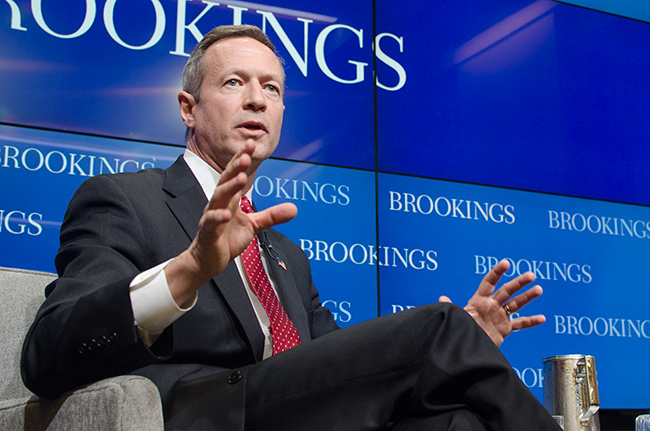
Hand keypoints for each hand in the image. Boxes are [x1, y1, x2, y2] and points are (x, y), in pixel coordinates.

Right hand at [166, 142, 296, 305]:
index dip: (242, 158)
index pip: (235, 174)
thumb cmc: (226, 239)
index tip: (251, 143)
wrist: (208, 260)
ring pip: (218, 198)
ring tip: (241, 177)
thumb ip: (271, 216)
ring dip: (229, 187)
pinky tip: (226, 213)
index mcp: (229, 199)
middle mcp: (219, 204)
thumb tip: (294, 209)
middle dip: (235, 167)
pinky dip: (217, 217)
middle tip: (245, 156)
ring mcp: (211, 217)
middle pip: (226, 181)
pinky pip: (211, 222)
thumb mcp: (253, 226)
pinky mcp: (207, 233)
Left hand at [440, 259, 545, 345]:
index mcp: (478, 300)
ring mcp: (499, 316)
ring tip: (539, 289)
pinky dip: (531, 321)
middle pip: (507, 291)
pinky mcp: (505, 329)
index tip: (506, 263)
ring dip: (528, 297)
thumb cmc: (459, 330)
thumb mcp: (455, 318)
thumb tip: (441, 298)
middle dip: (519, 283)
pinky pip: (520, 324)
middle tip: (531, 275)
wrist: (465, 349)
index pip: (489, 283)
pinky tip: (542, 318)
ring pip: (516, 304)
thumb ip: (451, 307)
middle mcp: (491, 305)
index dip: (497, 272)